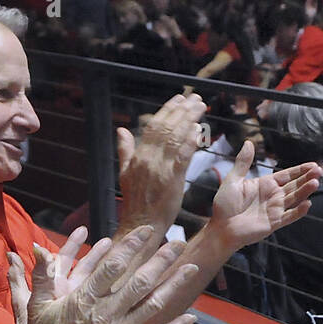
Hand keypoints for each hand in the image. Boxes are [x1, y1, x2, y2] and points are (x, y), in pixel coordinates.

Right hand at [6, 227, 197, 323]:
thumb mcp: (36, 306)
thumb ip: (41, 275)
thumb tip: (36, 248)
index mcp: (84, 302)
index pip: (112, 268)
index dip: (130, 247)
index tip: (145, 231)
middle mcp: (106, 316)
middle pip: (140, 283)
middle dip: (161, 261)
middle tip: (178, 243)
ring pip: (152, 306)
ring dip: (173, 285)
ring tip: (191, 268)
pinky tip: (191, 317)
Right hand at [115, 92, 206, 236]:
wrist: (141, 225)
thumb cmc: (136, 202)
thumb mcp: (125, 173)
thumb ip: (125, 150)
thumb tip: (121, 130)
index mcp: (138, 156)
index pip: (153, 126)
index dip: (168, 110)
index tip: (180, 99)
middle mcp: (147, 159)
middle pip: (166, 127)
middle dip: (182, 110)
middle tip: (196, 98)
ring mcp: (159, 169)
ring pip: (175, 137)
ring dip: (189, 120)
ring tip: (200, 107)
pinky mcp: (171, 180)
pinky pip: (182, 156)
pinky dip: (190, 141)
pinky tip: (199, 131)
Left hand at [207, 140, 319, 249]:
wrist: (221, 227)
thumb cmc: (225, 205)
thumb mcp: (233, 180)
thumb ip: (243, 162)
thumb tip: (248, 142)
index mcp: (265, 185)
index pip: (287, 176)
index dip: (300, 170)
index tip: (313, 165)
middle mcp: (273, 196)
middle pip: (294, 186)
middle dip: (307, 178)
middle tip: (318, 171)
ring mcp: (275, 210)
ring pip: (294, 199)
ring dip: (305, 191)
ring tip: (315, 183)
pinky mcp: (273, 223)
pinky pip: (288, 216)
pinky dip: (298, 212)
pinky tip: (307, 204)